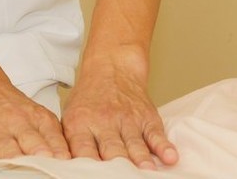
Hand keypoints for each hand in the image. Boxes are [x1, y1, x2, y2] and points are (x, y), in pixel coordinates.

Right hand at [0, 75, 71, 159]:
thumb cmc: (12, 108)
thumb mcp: (38, 116)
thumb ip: (53, 138)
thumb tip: (67, 162)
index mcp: (38, 118)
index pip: (53, 137)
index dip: (60, 152)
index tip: (66, 163)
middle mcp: (17, 122)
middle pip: (31, 142)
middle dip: (40, 153)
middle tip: (47, 162)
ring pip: (8, 149)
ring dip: (17, 160)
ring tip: (25, 169)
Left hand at [61, 61, 178, 168]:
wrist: (111, 68)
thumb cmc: (89, 99)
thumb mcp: (71, 117)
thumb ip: (72, 144)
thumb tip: (68, 168)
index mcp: (81, 124)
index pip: (83, 150)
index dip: (88, 166)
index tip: (91, 177)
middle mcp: (104, 122)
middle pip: (111, 150)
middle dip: (115, 167)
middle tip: (119, 178)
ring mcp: (127, 120)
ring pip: (134, 144)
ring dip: (140, 159)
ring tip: (145, 172)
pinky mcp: (146, 118)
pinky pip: (156, 134)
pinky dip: (163, 146)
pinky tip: (169, 157)